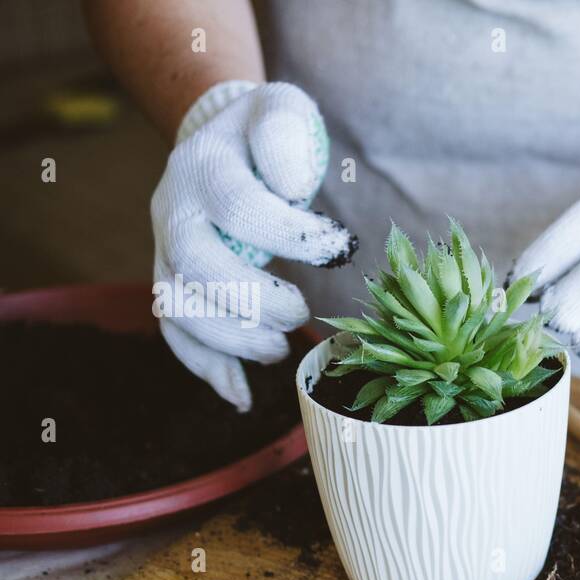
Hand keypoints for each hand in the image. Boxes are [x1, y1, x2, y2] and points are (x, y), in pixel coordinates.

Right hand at [151, 81, 355, 410]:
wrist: (218, 142)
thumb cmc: (265, 134)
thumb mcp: (282, 110)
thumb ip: (287, 133)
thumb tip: (291, 184)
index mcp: (204, 166)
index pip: (239, 205)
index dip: (291, 234)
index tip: (338, 246)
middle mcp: (174, 210)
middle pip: (197, 266)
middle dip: (255, 300)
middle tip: (300, 311)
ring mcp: (165, 250)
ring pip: (178, 307)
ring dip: (233, 339)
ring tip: (279, 347)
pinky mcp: (173, 282)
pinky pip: (175, 333)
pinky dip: (207, 369)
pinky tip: (242, 393)